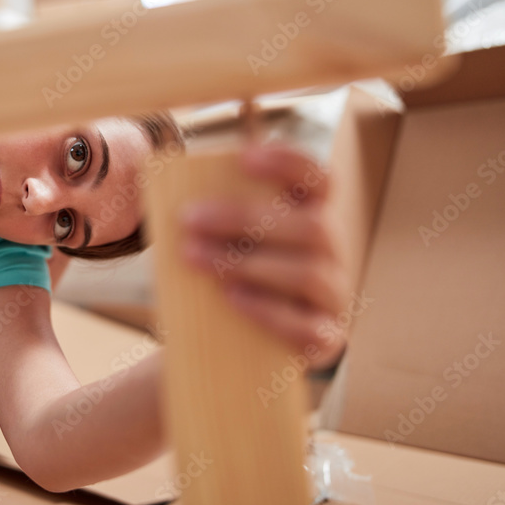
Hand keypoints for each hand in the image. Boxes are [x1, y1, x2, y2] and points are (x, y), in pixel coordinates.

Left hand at [180, 144, 350, 367]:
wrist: (240, 347)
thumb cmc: (231, 279)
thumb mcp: (229, 244)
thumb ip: (216, 221)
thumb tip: (171, 197)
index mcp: (311, 219)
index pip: (319, 181)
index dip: (291, 164)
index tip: (244, 157)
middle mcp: (332, 255)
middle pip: (312, 226)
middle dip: (245, 217)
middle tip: (188, 217)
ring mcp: (333, 298)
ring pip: (308, 273)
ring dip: (246, 262)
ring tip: (195, 258)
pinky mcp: (325, 340)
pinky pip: (309, 327)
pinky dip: (268, 310)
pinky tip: (231, 297)